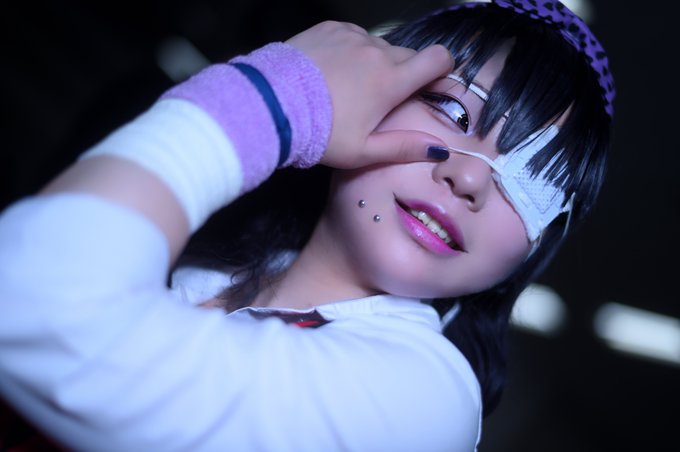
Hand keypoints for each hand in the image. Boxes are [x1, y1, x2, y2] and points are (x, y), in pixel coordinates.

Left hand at [286, 21, 453, 168]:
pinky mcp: (330, 28)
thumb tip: (439, 147)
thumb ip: (404, 147)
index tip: (433, 82)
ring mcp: (352, 36)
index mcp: (391, 81)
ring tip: (349, 86)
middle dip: (403, 73)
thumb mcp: (363, 150)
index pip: (438, 58)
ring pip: (378, 46)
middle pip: (407, 55)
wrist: (271, 105)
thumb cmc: (320, 134)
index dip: (443, 68)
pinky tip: (332, 70)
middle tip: (381, 97)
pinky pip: (352, 36)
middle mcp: (377, 52)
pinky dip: (351, 50)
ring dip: (374, 62)